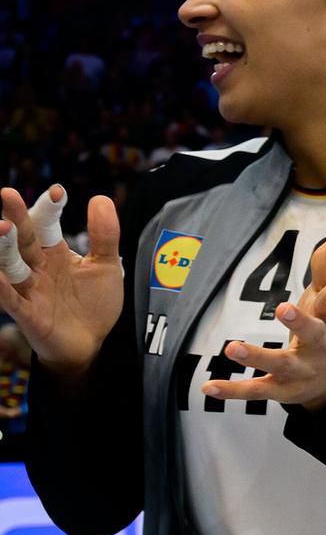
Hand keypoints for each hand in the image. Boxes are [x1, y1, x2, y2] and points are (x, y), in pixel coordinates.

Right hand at [0, 186, 124, 373]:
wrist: (91, 343)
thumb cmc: (94, 303)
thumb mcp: (106, 267)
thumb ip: (104, 236)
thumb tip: (101, 198)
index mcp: (54, 253)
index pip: (47, 225)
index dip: (50, 208)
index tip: (58, 191)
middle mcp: (37, 268)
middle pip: (24, 239)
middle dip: (16, 217)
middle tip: (7, 193)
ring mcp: (30, 290)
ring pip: (11, 265)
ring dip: (4, 247)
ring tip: (1, 227)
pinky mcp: (28, 314)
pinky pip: (11, 300)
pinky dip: (2, 288)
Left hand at [204, 235, 325, 410]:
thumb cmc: (323, 328)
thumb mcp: (325, 298)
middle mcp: (317, 346)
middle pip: (311, 333)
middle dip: (298, 322)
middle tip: (283, 308)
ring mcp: (299, 370)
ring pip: (280, 364)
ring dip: (257, 357)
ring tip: (232, 347)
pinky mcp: (281, 389)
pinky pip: (256, 390)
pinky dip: (233, 390)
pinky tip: (208, 386)